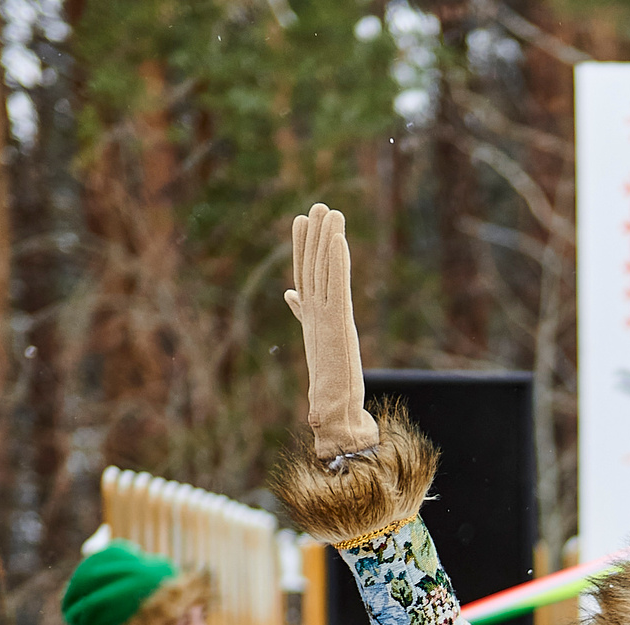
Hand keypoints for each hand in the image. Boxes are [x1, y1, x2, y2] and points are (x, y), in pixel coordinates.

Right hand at [284, 204, 378, 461]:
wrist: (332, 414)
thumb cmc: (330, 393)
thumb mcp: (321, 351)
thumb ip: (307, 324)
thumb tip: (291, 298)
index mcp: (314, 321)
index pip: (306, 277)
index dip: (302, 249)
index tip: (301, 221)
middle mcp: (316, 316)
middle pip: (313, 268)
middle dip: (313, 237)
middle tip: (317, 206)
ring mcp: (325, 318)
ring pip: (324, 271)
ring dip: (326, 239)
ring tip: (329, 211)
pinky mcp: (338, 324)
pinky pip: (337, 285)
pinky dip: (336, 260)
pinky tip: (338, 237)